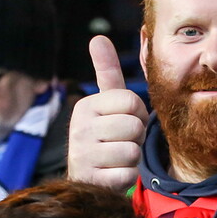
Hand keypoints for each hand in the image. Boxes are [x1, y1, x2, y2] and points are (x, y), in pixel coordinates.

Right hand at [67, 35, 148, 190]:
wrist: (90, 178)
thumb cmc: (107, 136)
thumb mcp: (107, 104)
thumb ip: (106, 72)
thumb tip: (98, 37)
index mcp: (85, 107)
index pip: (132, 101)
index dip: (138, 114)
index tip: (124, 122)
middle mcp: (78, 129)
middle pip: (134, 126)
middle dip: (136, 137)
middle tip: (121, 142)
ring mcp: (83, 156)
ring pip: (133, 151)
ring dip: (132, 158)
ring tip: (116, 158)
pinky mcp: (92, 180)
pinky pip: (128, 174)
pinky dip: (127, 176)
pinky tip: (113, 174)